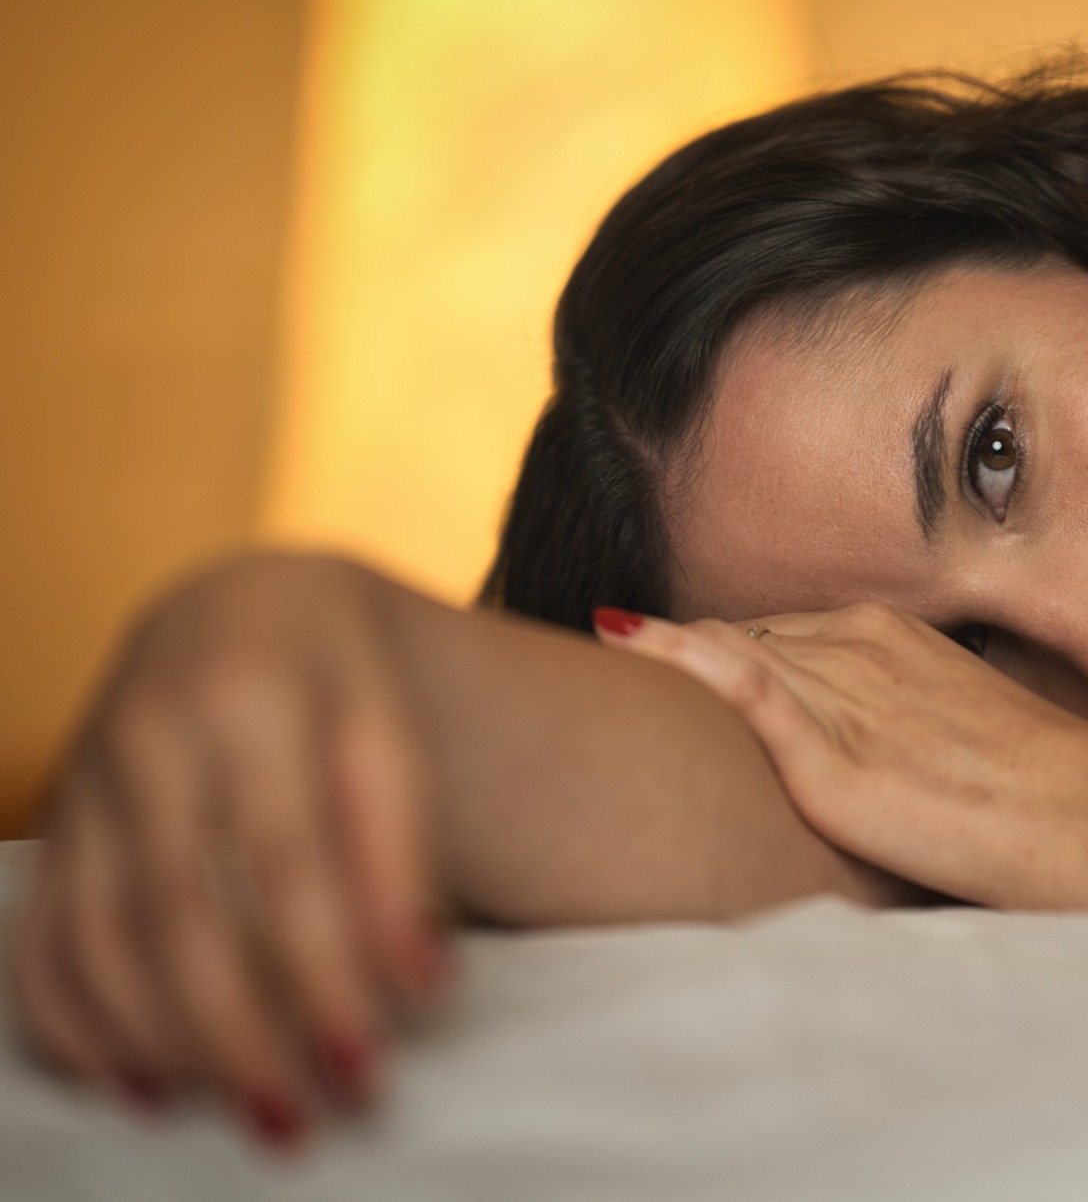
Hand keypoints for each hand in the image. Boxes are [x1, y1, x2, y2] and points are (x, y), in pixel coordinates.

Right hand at [4, 555, 447, 1153]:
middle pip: (183, 911)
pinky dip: (81, 1026)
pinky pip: (41, 943)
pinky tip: (146, 1084)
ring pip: (103, 939)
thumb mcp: (387, 729)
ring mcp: (87, 784)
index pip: (285, 855)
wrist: (241, 611)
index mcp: (249, 696)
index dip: (331, 960)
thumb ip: (399, 848)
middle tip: (325, 1104)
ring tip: (261, 1107)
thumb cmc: (334, 682)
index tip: (389, 1040)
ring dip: (175, 1043)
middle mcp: (149, 735)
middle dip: (250, 1025)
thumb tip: (417, 981)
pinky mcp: (56, 826)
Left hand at [594, 602, 1087, 908]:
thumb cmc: (1052, 795)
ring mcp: (848, 692)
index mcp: (893, 636)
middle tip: (596, 662)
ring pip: (725, 653)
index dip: (717, 654)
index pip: (776, 633)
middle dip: (675, 655)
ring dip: (657, 655)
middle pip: (739, 636)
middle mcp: (861, 645)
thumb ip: (899, 731)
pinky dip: (678, 659)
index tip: (657, 663)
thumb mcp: (963, 736)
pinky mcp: (837, 752)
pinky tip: (622, 640)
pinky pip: (741, 685)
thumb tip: (867, 760)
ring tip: (582, 653)